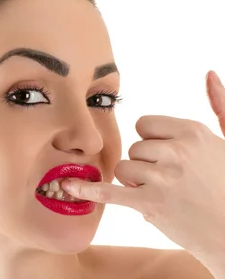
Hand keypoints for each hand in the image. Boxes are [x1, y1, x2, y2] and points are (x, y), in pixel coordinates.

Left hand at [61, 71, 224, 256]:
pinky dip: (89, 191)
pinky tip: (69, 188)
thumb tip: (208, 73)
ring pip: (123, 169)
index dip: (150, 142)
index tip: (164, 157)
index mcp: (192, 132)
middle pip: (133, 148)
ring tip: (162, 195)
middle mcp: (176, 151)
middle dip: (144, 165)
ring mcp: (162, 178)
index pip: (145, 125)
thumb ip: (219, 104)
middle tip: (168, 182)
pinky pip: (110, 192)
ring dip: (135, 184)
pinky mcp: (149, 204)